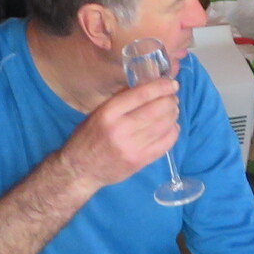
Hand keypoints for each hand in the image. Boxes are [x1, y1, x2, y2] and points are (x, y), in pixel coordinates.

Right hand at [58, 78, 179, 192]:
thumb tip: (146, 86)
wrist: (80, 170)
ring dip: (173, 114)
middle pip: (156, 109)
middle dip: (170, 100)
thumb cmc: (87, 137)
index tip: (171, 83)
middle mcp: (120, 129)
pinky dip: (173, 132)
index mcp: (108, 113)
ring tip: (173, 110)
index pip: (141, 95)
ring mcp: (131, 147)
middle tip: (173, 97)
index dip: (161, 86)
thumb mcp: (98, 113)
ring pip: (163, 126)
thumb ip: (120, 101)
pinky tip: (172, 127)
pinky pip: (165, 144)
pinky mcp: (139, 161)